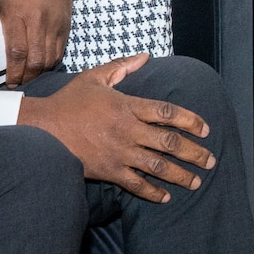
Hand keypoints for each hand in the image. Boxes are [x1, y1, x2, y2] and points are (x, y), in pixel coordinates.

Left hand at [0, 0, 74, 86]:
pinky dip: (51, 61)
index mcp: (18, 15)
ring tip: (30, 76)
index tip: (7, 82)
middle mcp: (38, 21)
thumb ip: (2, 27)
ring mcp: (55, 23)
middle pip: (36, 61)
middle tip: (18, 83)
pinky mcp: (66, 24)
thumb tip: (1, 52)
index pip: (16, 52)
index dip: (12, 72)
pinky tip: (43, 64)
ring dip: (40, 73)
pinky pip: (60, 50)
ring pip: (50, 59)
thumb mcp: (2, 1)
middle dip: (26, 78)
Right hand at [18, 54, 214, 202]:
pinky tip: (166, 196)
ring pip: (157, 166)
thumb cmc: (68, 101)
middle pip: (169, 142)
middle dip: (194, 152)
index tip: (206, 129)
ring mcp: (119, 153)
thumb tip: (145, 57)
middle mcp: (128, 130)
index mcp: (127, 106)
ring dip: (180, 174)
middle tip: (210, 160)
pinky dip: (152, 192)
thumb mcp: (94, 77)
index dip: (191, 120)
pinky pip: (136, 184)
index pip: (167, 112)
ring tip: (197, 181)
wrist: (42, 130)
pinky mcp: (109, 171)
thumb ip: (121, 66)